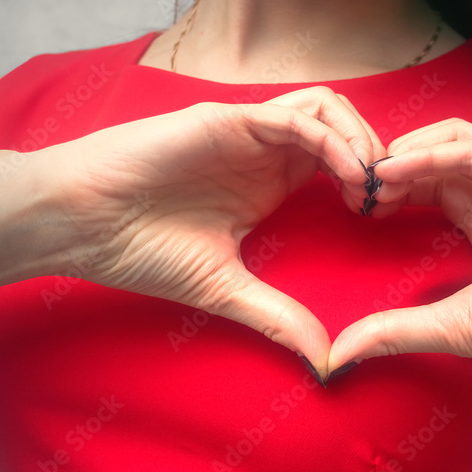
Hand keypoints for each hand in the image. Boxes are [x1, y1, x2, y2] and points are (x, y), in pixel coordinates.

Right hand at [31, 86, 384, 365]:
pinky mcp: (227, 119)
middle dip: (379, 157)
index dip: (371, 184)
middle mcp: (264, 153)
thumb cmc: (141, 250)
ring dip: (361, 140)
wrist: (80, 224)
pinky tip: (347, 173)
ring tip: (372, 185)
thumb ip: (278, 317)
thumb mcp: (226, 290)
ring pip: (327, 110)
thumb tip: (325, 361)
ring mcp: (247, 132)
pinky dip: (331, 139)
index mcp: (269, 184)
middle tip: (390, 200)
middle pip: (345, 128)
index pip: (339, 164)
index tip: (385, 220)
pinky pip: (295, 116)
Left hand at [326, 119, 471, 394]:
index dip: (389, 192)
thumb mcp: (451, 327)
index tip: (354, 210)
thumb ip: (395, 331)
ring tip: (369, 176)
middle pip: (434, 159)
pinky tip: (396, 170)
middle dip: (389, 168)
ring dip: (405, 152)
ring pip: (452, 141)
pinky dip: (432, 153)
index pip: (428, 188)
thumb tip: (337, 355)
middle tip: (352, 188)